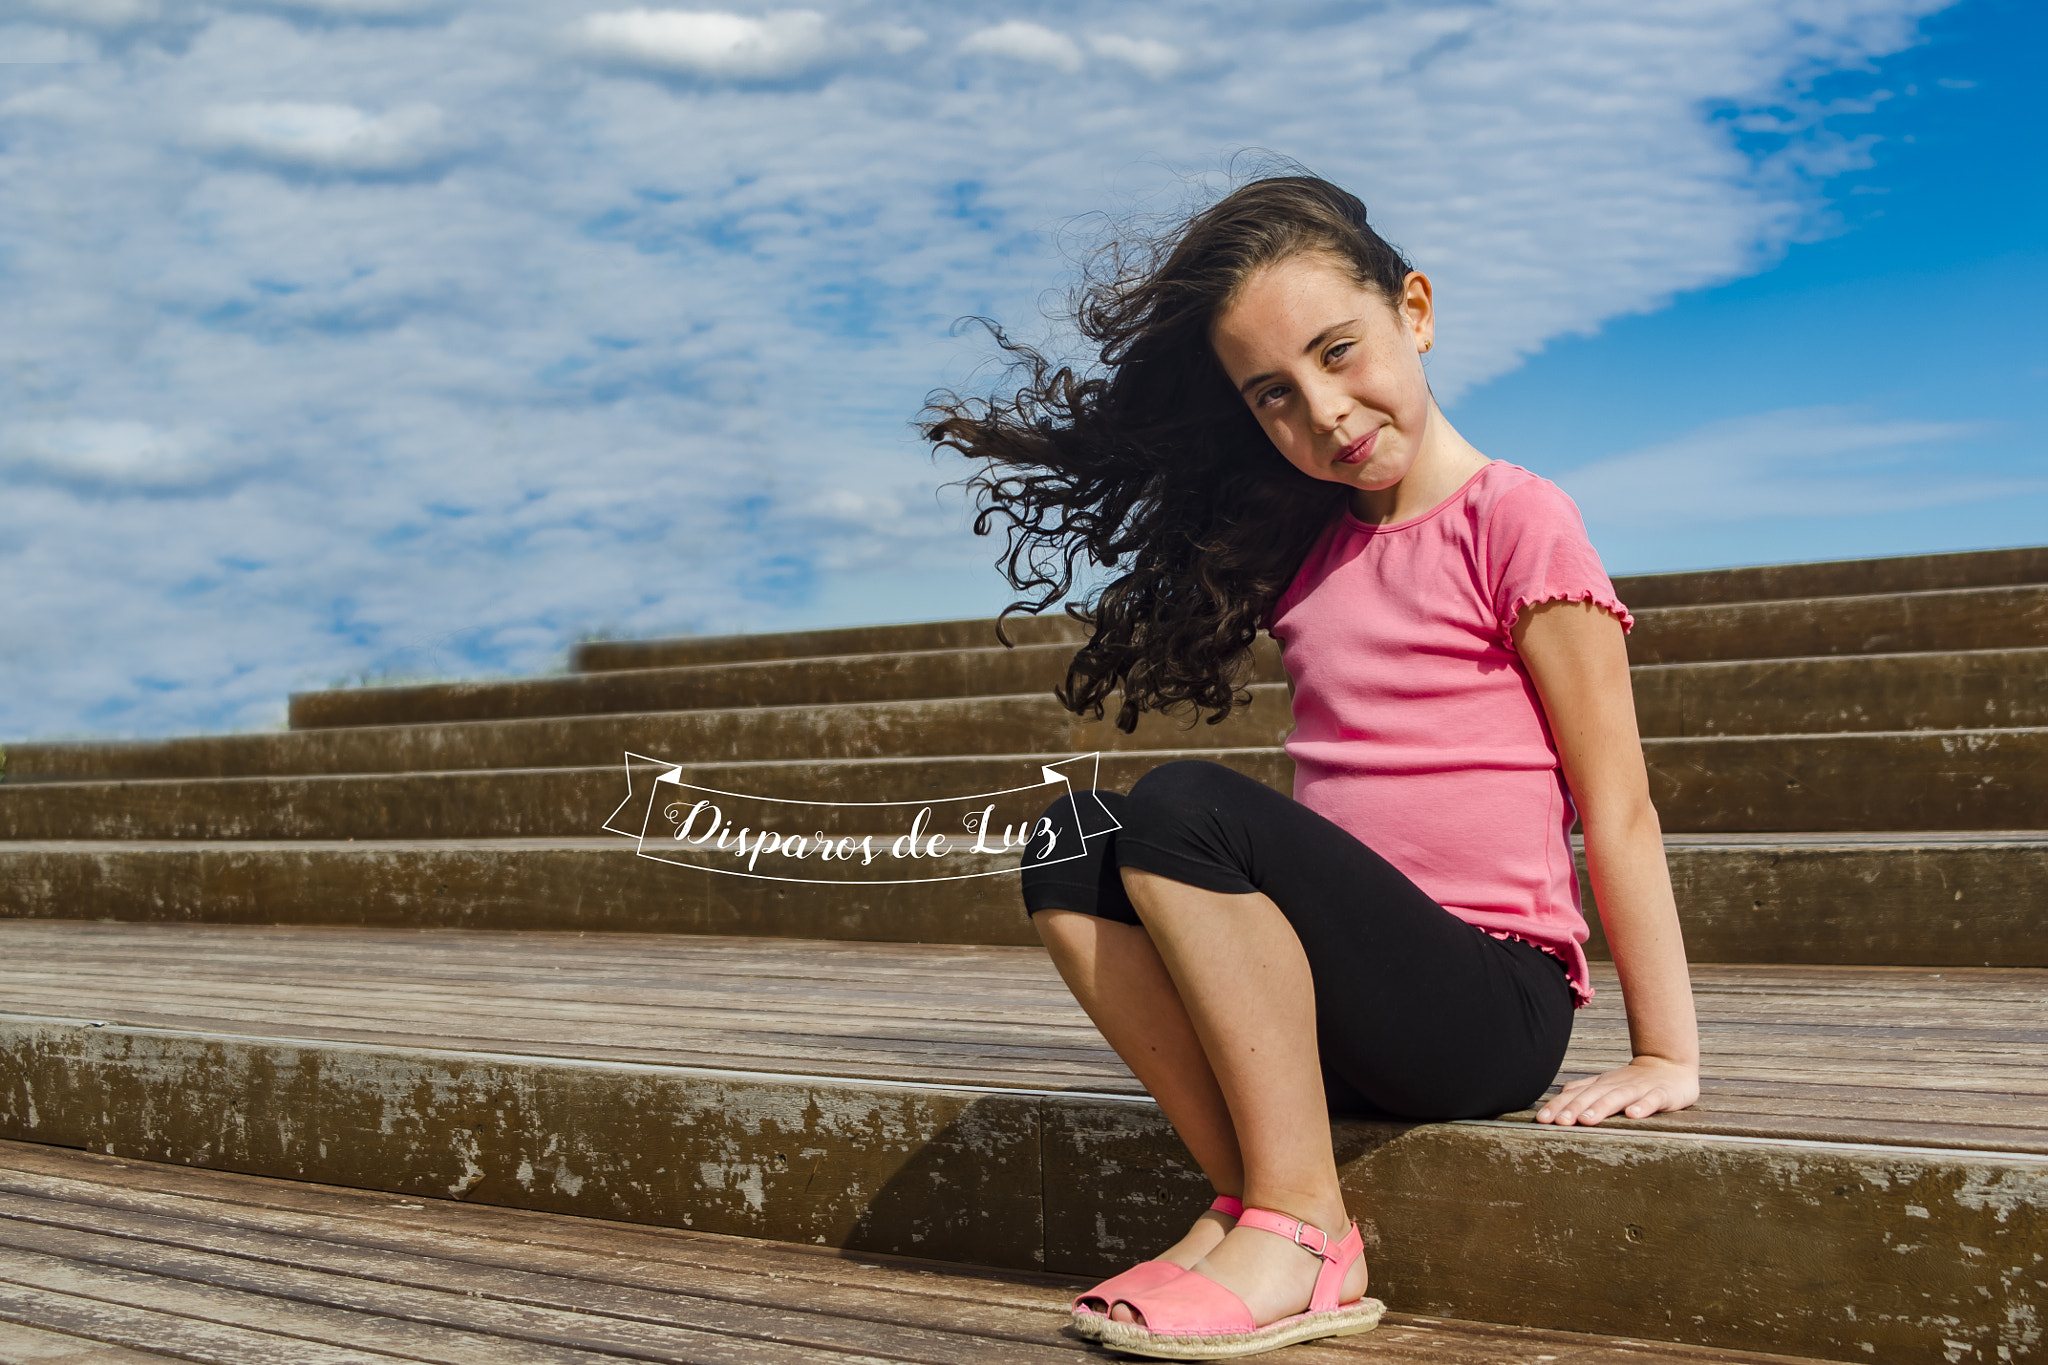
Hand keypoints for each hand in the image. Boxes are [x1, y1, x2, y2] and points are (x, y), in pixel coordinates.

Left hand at [1536, 1055, 1697, 1125]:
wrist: (1670, 1066)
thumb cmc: (1632, 1082)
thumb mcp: (1605, 1085)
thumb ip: (1583, 1091)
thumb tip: (1558, 1098)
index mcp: (1601, 1085)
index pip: (1576, 1095)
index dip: (1559, 1106)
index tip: (1543, 1119)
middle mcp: (1616, 1085)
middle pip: (1593, 1096)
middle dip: (1575, 1108)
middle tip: (1560, 1122)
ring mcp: (1639, 1089)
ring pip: (1618, 1097)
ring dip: (1602, 1108)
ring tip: (1587, 1119)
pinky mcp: (1662, 1093)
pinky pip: (1652, 1099)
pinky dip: (1643, 1106)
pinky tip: (1633, 1114)